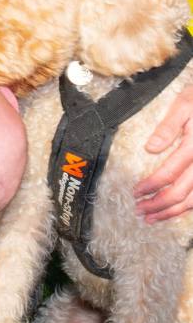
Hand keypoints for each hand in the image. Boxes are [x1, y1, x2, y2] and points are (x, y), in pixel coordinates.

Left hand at [134, 85, 192, 221]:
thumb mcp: (184, 105)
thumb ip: (167, 128)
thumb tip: (150, 148)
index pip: (169, 173)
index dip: (151, 186)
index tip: (135, 192)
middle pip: (182, 193)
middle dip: (159, 205)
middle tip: (140, 211)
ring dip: (173, 212)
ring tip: (153, 218)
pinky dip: (189, 207)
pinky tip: (176, 211)